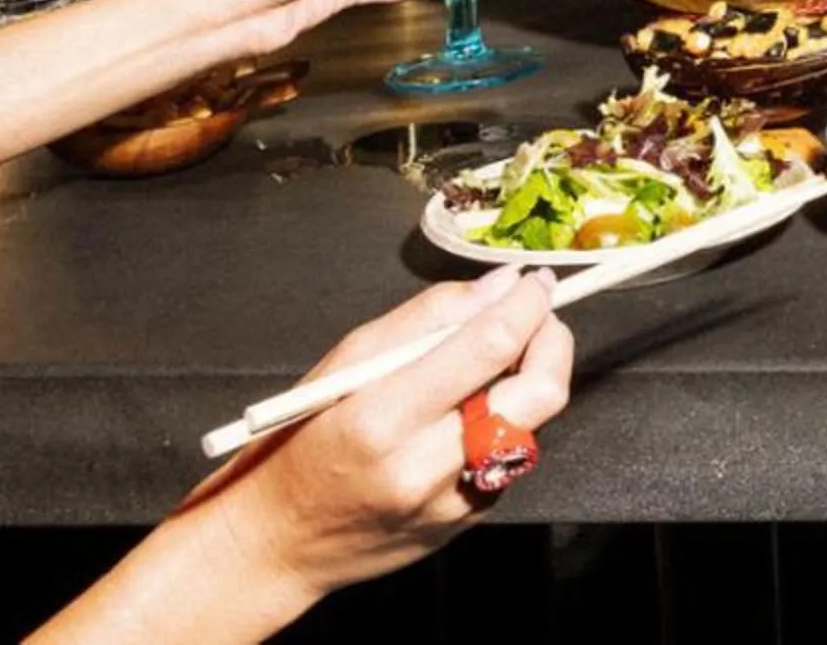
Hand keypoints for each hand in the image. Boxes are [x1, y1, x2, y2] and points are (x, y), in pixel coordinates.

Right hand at [189, 266, 573, 605]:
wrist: (273, 545)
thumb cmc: (299, 443)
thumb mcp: (344, 363)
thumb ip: (427, 318)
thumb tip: (503, 285)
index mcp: (383, 419)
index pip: (489, 347)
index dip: (528, 305)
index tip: (536, 282)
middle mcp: (425, 467)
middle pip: (540, 394)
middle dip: (553, 343)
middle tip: (535, 318)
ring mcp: (452, 503)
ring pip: (534, 424)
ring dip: (531, 380)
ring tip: (496, 361)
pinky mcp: (466, 523)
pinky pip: (511, 458)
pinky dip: (506, 422)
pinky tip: (470, 414)